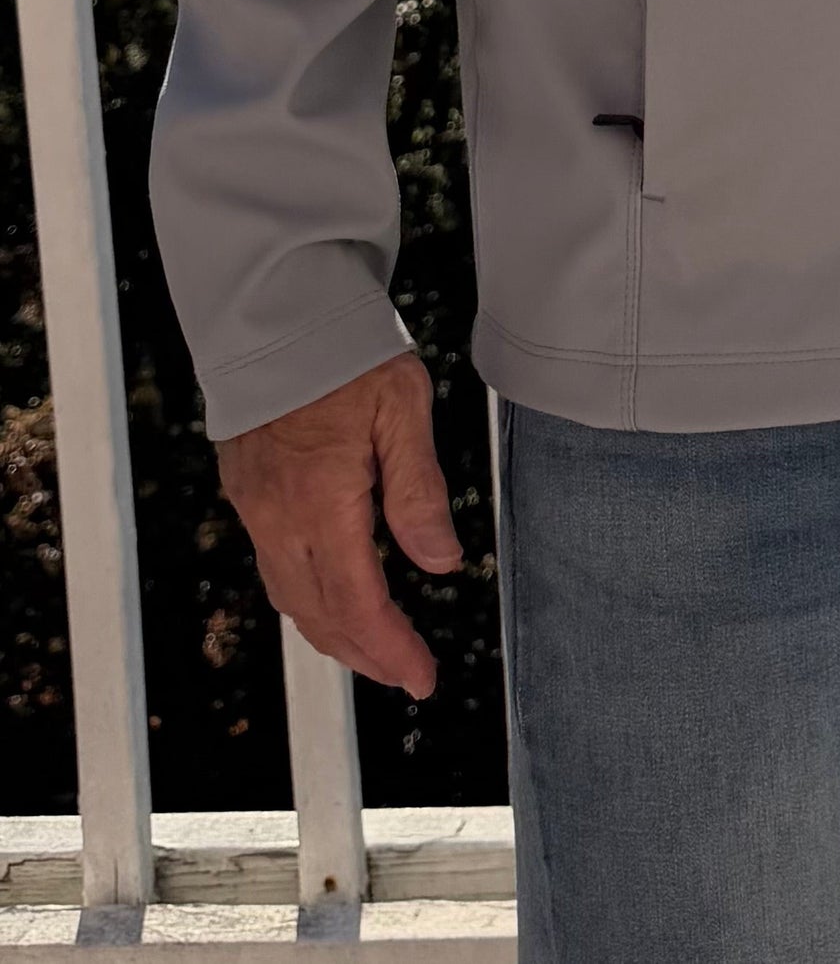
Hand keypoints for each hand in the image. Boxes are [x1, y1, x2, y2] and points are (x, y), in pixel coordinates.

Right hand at [216, 352, 461, 697]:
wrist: (277, 312)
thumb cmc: (348, 352)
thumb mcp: (403, 409)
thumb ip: (419, 491)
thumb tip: (441, 564)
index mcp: (321, 500)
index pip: (357, 601)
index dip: (390, 649)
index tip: (422, 679)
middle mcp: (278, 515)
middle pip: (319, 612)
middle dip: (364, 653)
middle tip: (408, 673)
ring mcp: (255, 506)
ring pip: (291, 595)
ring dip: (333, 632)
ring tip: (375, 649)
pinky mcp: (247, 491)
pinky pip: (274, 565)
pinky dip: (307, 597)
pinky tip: (333, 594)